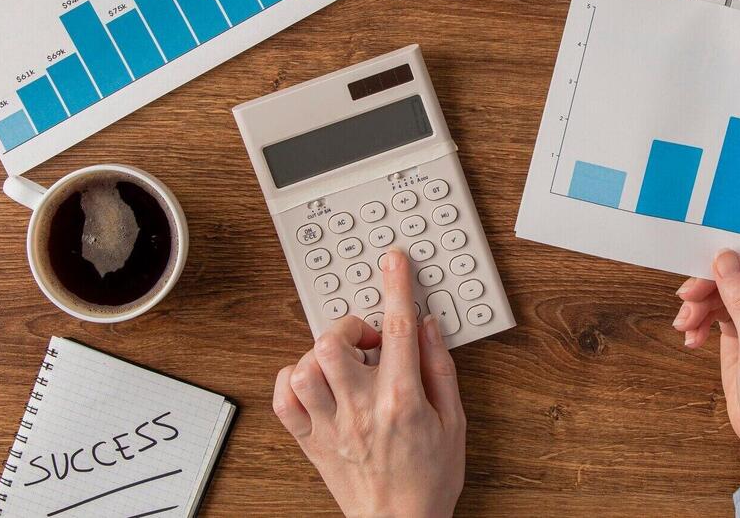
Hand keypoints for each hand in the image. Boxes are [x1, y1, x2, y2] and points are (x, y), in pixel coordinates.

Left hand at [273, 248, 465, 517]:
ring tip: (344, 360)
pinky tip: (315, 380)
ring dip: (321, 352)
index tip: (393, 260)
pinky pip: (285, 400)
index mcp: (402, 400)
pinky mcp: (311, 441)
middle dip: (351, 326)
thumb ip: (439, 368)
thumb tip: (426, 326)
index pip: (397, 328)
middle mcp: (361, 409)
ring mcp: (331, 425)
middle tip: (369, 338)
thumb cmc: (431, 478)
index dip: (396, 285)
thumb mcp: (454, 420)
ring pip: (304, 367)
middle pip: (334, 342)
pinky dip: (292, 379)